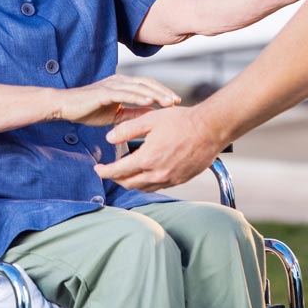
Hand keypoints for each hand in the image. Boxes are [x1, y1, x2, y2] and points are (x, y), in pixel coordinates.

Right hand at [58, 74, 180, 125]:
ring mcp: (111, 84)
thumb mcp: (115, 115)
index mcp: (122, 84)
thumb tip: (150, 118)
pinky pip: (125, 94)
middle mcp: (119, 81)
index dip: (162, 92)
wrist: (65, 107)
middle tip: (177, 101)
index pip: (147, 85)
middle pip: (147, 83)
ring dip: (155, 95)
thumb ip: (132, 114)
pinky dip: (138, 97)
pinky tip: (149, 102)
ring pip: (138, 87)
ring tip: (168, 102)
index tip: (175, 101)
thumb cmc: (88, 110)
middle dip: (163, 92)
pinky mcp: (104, 92)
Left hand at [94, 105, 225, 190]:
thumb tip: (109, 138)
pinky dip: (147, 183)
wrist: (210, 129)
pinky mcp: (181, 180)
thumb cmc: (182, 121)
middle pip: (129, 183)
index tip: (97, 169)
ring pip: (143, 188)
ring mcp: (170, 179)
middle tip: (109, 171)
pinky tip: (146, 174)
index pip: (118, 171)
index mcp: (147, 158)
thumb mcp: (150, 119)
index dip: (105, 171)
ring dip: (131, 183)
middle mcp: (157, 173)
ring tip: (125, 174)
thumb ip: (127, 129)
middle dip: (115, 179)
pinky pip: (158, 187)